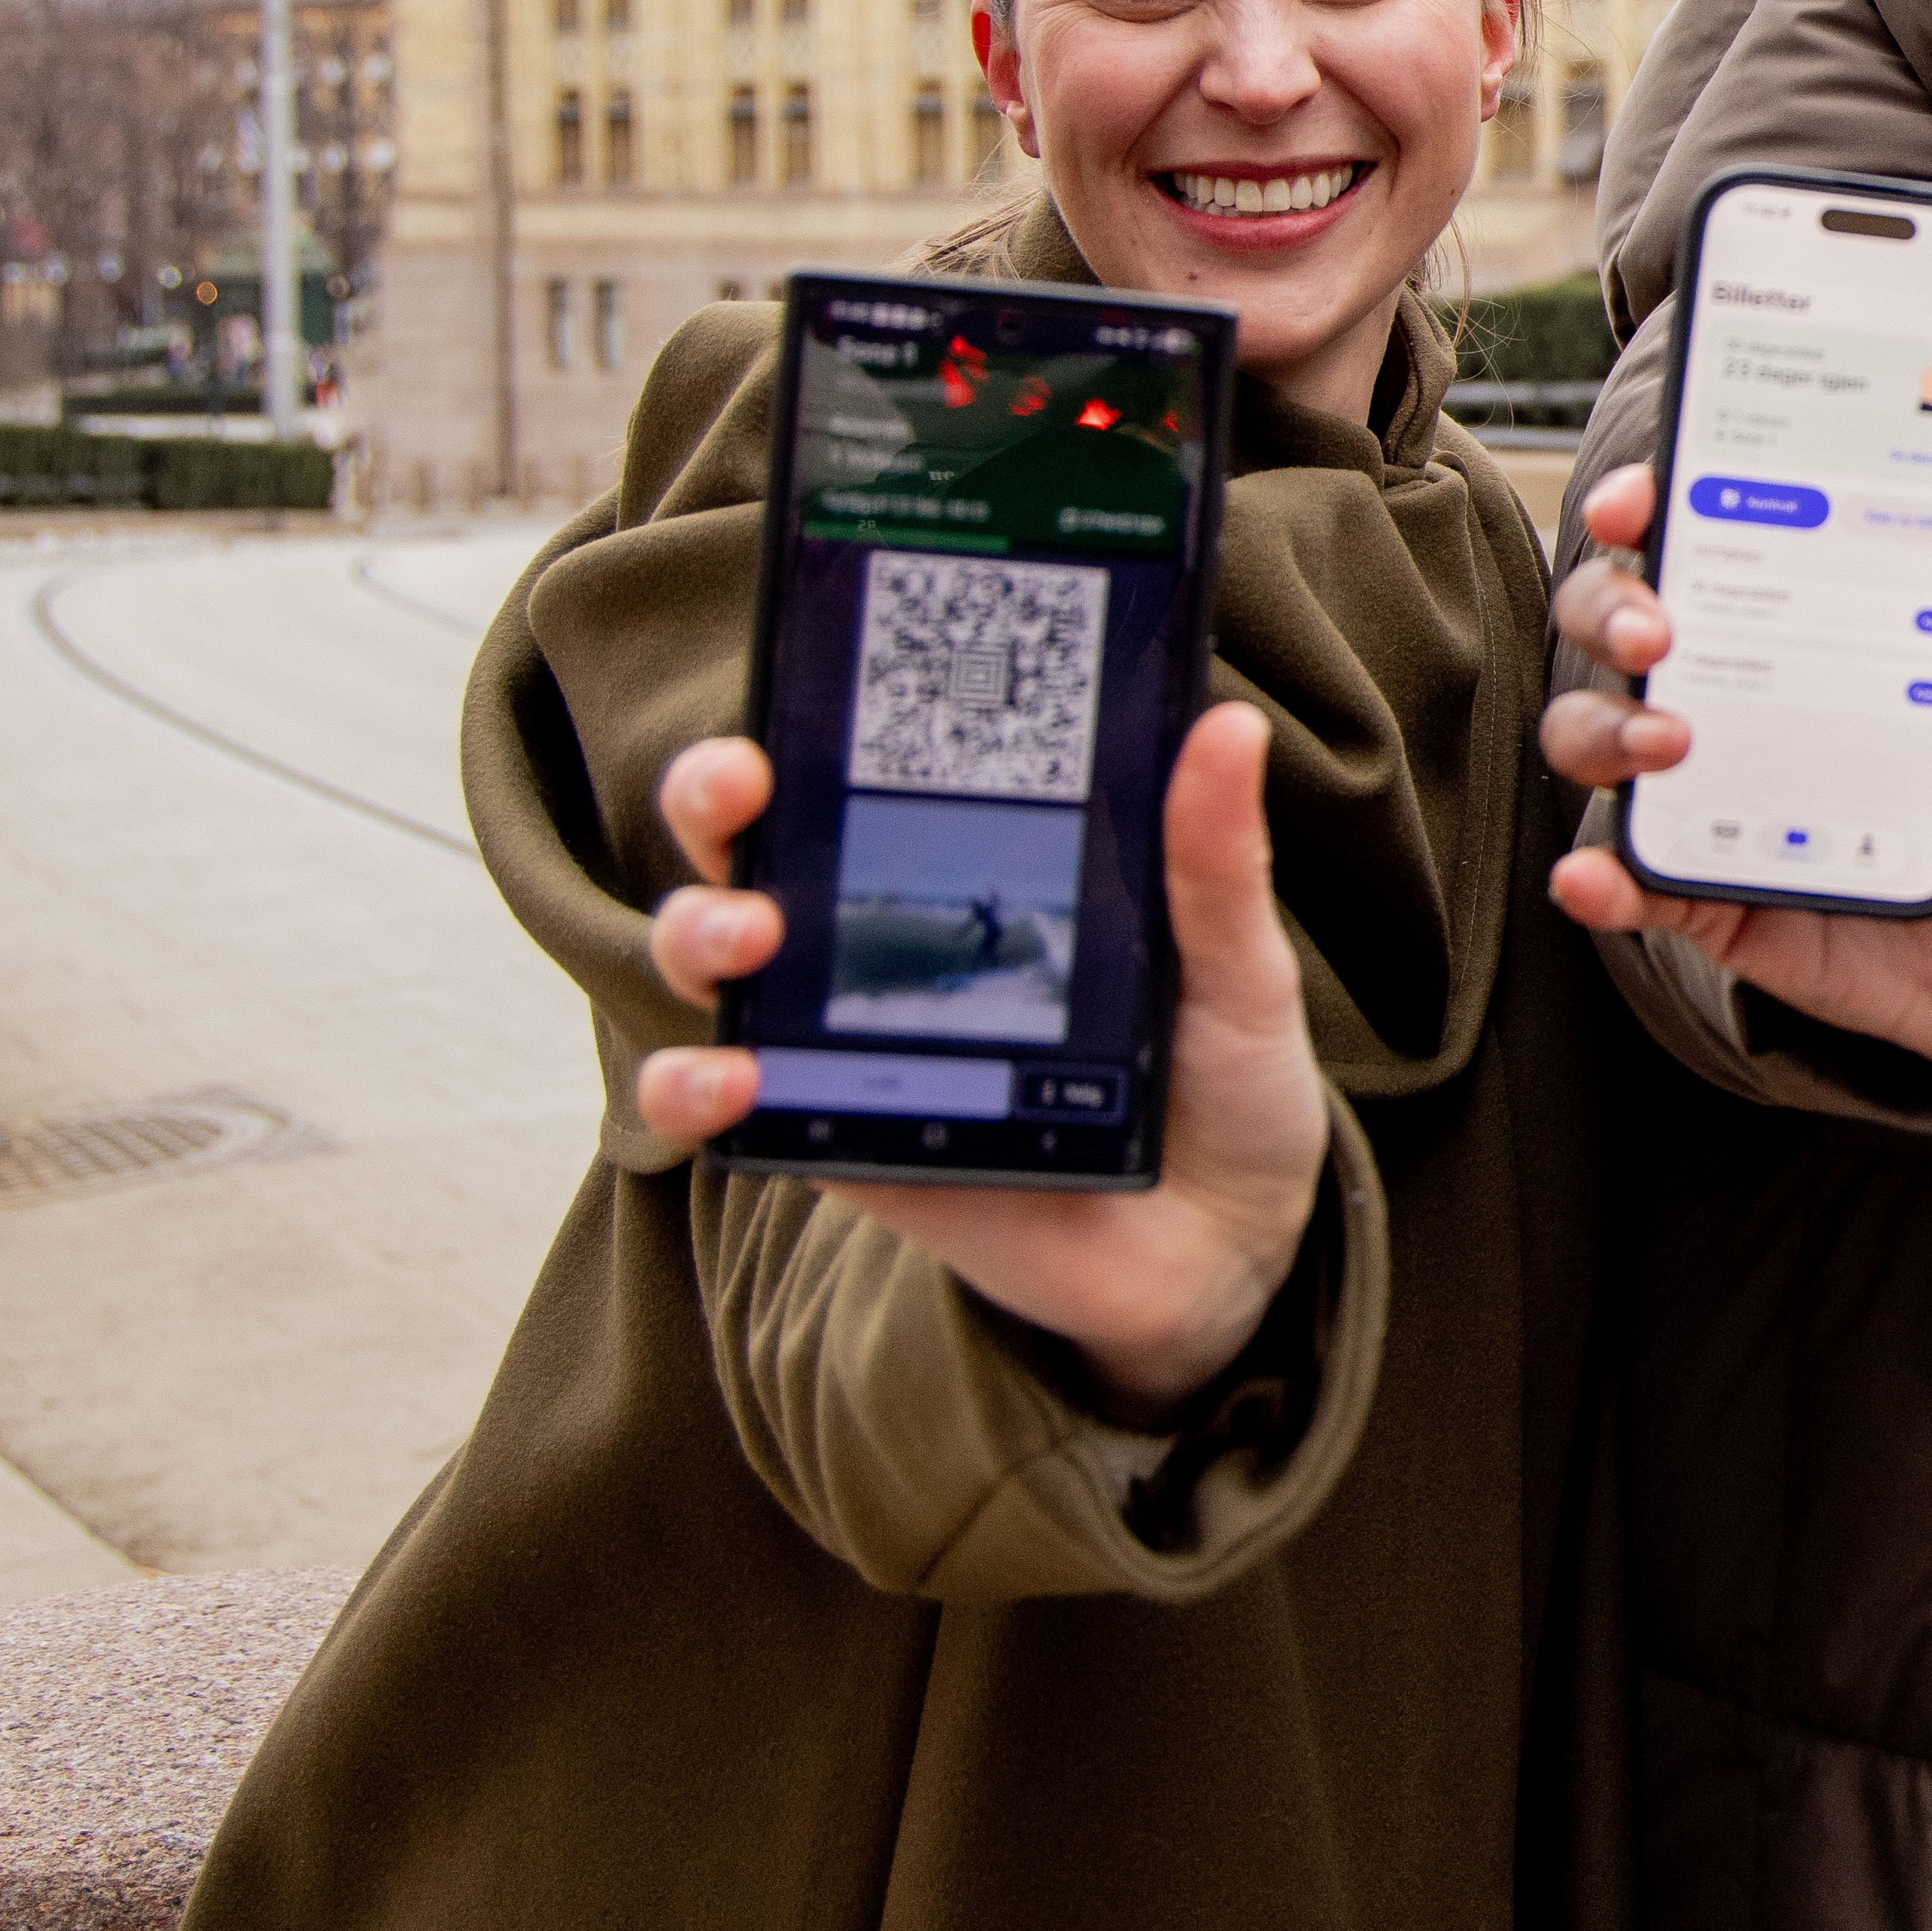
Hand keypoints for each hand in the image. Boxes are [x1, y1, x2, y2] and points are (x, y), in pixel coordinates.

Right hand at [627, 712, 1333, 1424]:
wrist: (1226, 1247)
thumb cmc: (1225, 1082)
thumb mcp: (1236, 967)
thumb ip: (1215, 863)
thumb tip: (1227, 727)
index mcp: (979, 869)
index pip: (865, 768)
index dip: (807, 715)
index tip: (804, 683)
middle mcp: (891, 939)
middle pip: (756, 843)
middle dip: (713, 801)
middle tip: (744, 794)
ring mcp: (851, 1038)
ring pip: (715, 962)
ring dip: (695, 932)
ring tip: (754, 938)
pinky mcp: (839, 1142)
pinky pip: (725, 1107)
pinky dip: (695, 1087)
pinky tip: (731, 1078)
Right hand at [1539, 461, 1931, 1072]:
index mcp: (1812, 634)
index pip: (1706, 546)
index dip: (1651, 510)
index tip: (1640, 502)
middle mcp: (1744, 701)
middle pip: (1626, 629)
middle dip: (1613, 611)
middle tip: (1658, 631)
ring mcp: (1719, 798)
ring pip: (1605, 742)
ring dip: (1606, 731)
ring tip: (1663, 745)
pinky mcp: (1718, 900)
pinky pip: (1639, 886)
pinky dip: (1604, 881)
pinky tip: (1592, 877)